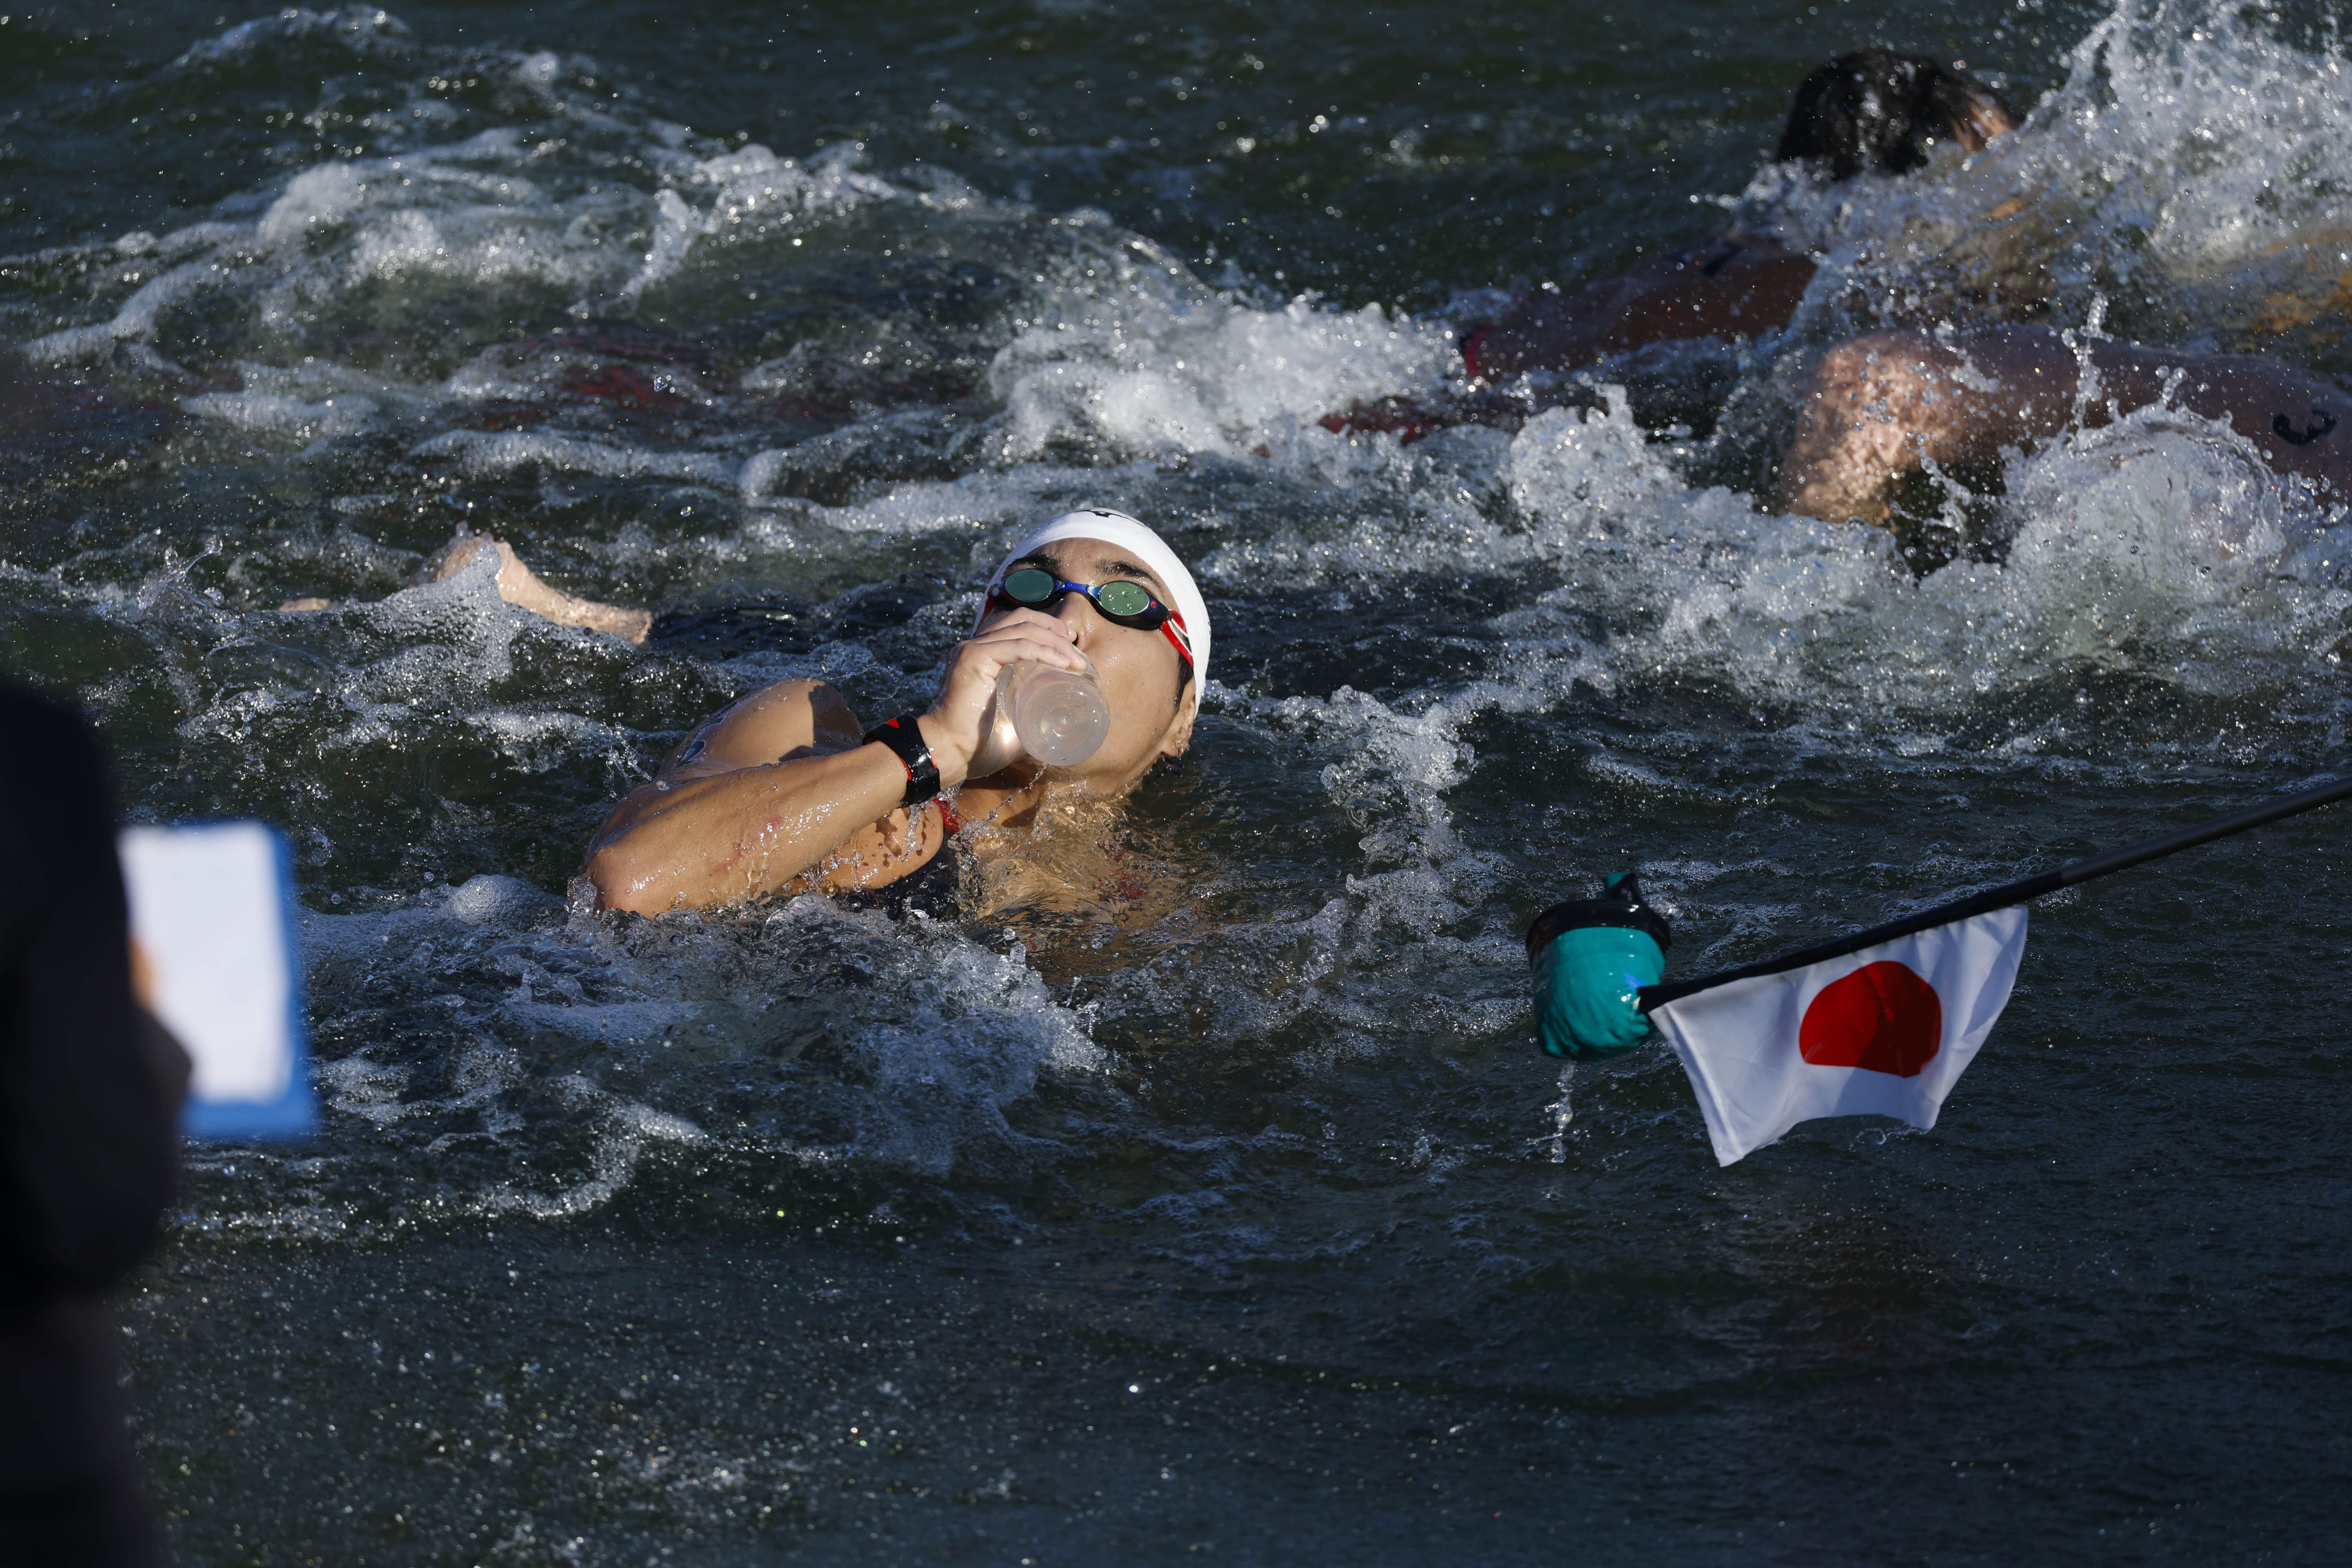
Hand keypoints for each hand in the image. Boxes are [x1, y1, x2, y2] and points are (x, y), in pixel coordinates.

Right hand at [917, 607, 1087, 786]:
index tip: (1071, 647)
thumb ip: (1029, 709)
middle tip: (1078, 654)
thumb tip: (1059, 717)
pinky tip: (1063, 663)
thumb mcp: (1012, 718)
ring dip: (1055, 643)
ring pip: (1023, 629)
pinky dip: (1044, 651)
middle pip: (1023, 619)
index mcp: (982, 654)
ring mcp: (972, 649)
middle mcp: (975, 645)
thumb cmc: (978, 743)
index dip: (1047, 628)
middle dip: (1055, 631)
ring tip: (1077, 662)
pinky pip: (1017, 646)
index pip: (1017, 624)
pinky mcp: (974, 658)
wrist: (949, 752)